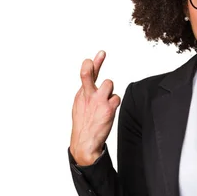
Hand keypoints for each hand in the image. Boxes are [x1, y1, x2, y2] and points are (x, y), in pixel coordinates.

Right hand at [70, 50, 120, 164]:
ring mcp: (98, 101)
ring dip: (109, 91)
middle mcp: (88, 95)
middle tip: (102, 53)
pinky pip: (116, 98)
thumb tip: (94, 83)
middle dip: (94, 64)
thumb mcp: (80, 106)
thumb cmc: (84, 124)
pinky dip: (114, 103)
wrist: (85, 142)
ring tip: (105, 102)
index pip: (86, 74)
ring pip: (109, 84)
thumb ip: (87, 92)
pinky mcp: (108, 108)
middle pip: (89, 74)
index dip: (94, 63)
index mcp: (81, 94)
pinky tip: (108, 111)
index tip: (101, 53)